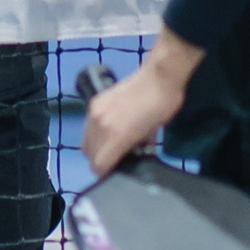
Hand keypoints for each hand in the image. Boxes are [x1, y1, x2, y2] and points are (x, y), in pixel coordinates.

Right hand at [80, 54, 190, 176]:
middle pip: (90, 155)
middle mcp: (99, 124)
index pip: (99, 166)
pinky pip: (88, 127)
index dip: (108, 174)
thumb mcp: (151, 134)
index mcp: (115, 135)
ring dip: (97, 148)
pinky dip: (96, 134)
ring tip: (113, 145)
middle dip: (101, 161)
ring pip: (86, 142)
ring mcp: (94, 112)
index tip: (118, 172)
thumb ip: (134, 149)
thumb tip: (128, 157)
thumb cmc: (163, 106)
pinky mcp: (94, 102)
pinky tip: (110, 130)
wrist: (160, 75)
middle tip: (118, 160)